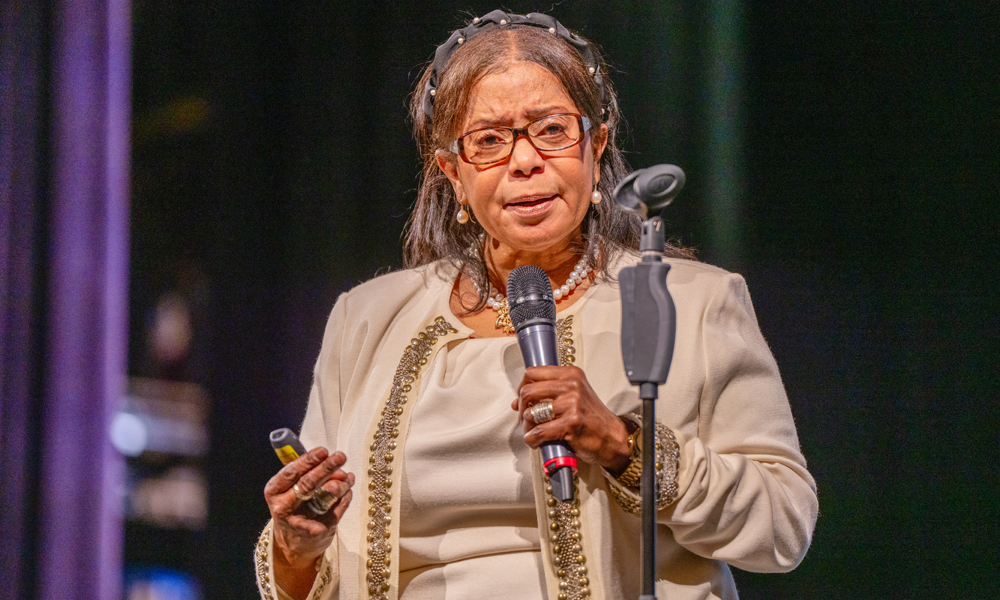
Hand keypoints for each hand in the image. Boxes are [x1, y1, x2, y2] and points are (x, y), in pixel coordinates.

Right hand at [264, 447, 353, 596]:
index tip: (323, 451)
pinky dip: (345, 498)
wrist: (292, 542)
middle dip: (326, 468)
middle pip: (307, 484)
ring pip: (324, 497)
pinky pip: (336, 509)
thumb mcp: (291, 488)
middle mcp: (283, 506)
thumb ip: (310, 473)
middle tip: (340, 457)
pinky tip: (348, 491)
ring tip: (347, 477)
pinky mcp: (317, 531)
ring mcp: (300, 520)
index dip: (308, 460)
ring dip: (340, 484)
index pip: (291, 472)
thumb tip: (336, 465)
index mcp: (274, 490)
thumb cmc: (294, 505)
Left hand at [512, 365, 630, 474]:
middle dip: (521, 408)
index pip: (533, 373)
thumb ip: (548, 394)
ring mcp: (572, 404)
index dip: (522, 387)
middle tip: (525, 419)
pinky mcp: (571, 423)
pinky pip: (539, 431)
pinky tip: (536, 441)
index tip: (522, 399)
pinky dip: (532, 439)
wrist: (612, 437)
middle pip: (528, 391)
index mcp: (571, 374)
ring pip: (531, 413)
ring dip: (527, 427)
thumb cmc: (592, 418)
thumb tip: (518, 402)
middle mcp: (572, 385)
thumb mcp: (573, 397)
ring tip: (532, 432)